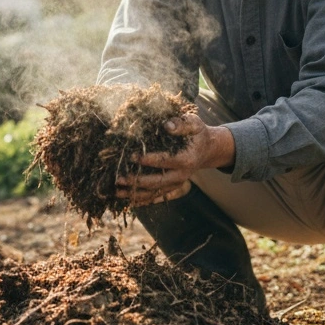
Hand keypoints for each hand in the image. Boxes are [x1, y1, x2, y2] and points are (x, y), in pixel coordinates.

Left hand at [115, 113, 235, 206]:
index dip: (148, 159)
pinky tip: (129, 201)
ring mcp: (178, 184)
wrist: (207, 149)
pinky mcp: (174, 188)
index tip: (132, 156)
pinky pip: (158, 197)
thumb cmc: (197, 134)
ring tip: (117, 192)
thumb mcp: (194, 124)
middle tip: (119, 178)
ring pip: (155, 193)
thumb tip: (167, 125)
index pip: (165, 161)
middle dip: (137, 181)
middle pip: (157, 182)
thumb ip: (181, 124)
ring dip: (135, 193)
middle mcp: (182, 175)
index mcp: (186, 159)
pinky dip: (144, 201)